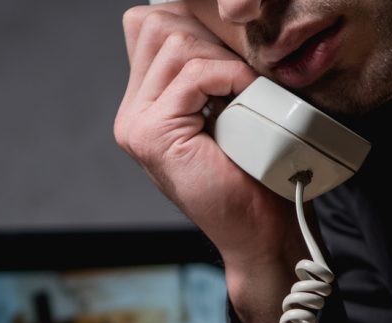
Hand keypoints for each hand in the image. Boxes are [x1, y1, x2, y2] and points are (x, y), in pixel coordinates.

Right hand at [115, 3, 305, 322]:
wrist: (260, 233)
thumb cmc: (254, 178)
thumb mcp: (228, 110)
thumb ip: (208, 71)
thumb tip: (214, 20)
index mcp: (143, 107)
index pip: (149, 27)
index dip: (193, 27)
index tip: (231, 59)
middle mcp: (132, 116)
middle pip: (157, 26)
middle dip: (208, 38)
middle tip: (240, 76)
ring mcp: (137, 127)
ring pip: (175, 45)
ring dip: (221, 60)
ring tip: (244, 93)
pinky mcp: (154, 136)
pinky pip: (192, 75)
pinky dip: (228, 77)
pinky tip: (245, 97)